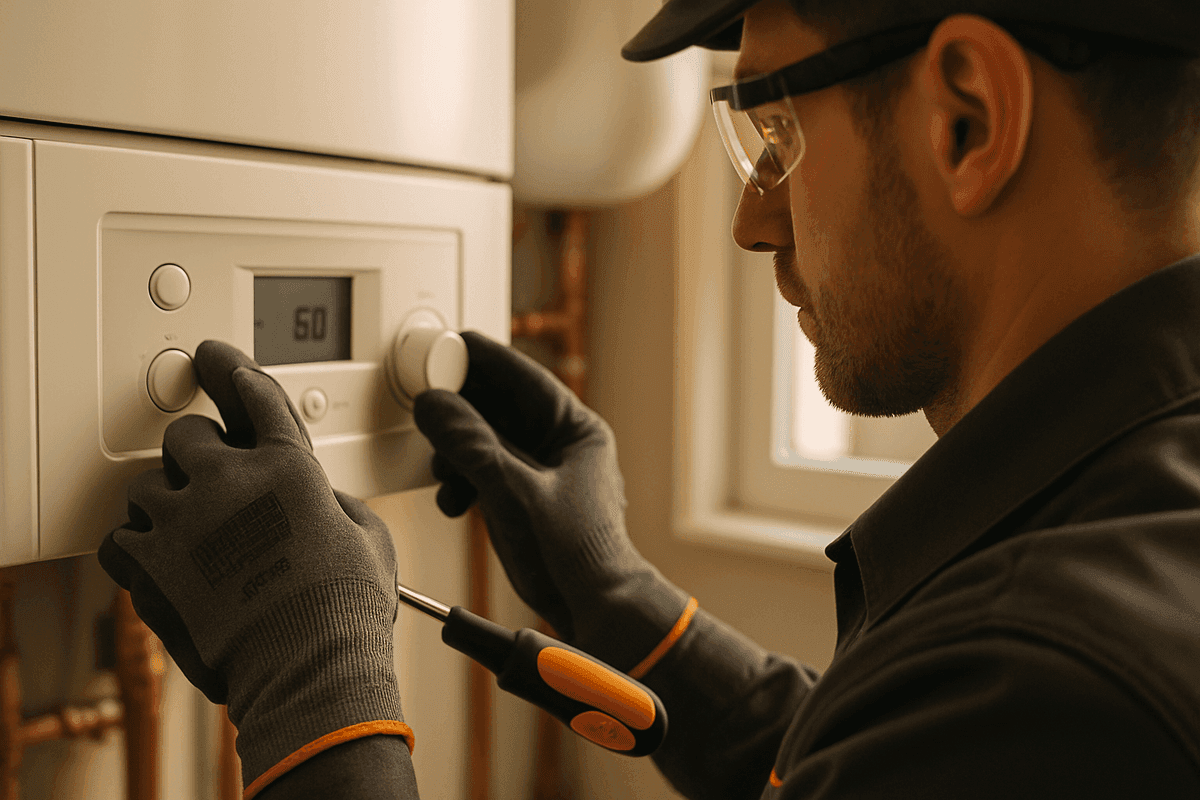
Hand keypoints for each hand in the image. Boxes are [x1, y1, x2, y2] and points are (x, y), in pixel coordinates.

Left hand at [98, 341, 406, 789]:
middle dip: (198, 455)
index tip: (212, 356)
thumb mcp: (370, 539)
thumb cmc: (346, 609)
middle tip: (211, 483)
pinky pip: (117, 538)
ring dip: (165, 502)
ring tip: (188, 532)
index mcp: (288, 466)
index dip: (228, 367)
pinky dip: (134, 546)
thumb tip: (322, 506)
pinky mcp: (150, 565)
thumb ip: (337, 505)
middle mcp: (230, 480)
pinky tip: (157, 559)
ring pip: (146, 485)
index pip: (250, 392)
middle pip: (186, 436)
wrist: (308, 666)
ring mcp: (183, 520)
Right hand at [412, 332, 688, 672]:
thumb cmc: (579, 554)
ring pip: (484, 441)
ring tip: (443, 468)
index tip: (447, 344)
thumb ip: (472, 446)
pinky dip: (461, 480)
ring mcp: (538, 472)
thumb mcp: (516, 491)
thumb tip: (434, 405)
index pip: (523, 378)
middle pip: (498, 407)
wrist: (593, 611)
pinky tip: (454, 500)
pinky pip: (481, 472)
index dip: (483, 360)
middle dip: (460, 411)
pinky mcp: (520, 499)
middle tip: (427, 405)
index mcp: (575, 429)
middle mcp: (557, 445)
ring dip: (456, 452)